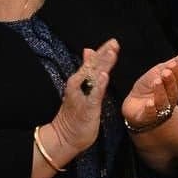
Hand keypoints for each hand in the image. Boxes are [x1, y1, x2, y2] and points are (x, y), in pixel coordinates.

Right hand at [46, 39, 118, 157]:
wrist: (64, 136)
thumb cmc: (76, 115)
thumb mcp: (82, 90)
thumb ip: (87, 72)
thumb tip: (88, 51)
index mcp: (80, 82)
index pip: (92, 64)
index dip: (102, 52)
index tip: (113, 42)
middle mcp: (79, 85)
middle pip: (92, 66)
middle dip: (103, 54)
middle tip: (114, 42)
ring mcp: (82, 95)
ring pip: (93, 77)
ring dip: (101, 64)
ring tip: (111, 53)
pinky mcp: (87, 107)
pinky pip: (93, 94)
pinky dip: (98, 84)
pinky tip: (104, 76)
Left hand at [122, 47, 177, 130]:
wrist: (134, 106)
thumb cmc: (149, 87)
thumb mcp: (161, 71)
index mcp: (174, 90)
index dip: (177, 74)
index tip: (173, 64)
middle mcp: (169, 101)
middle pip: (173, 92)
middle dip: (170, 81)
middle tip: (165, 72)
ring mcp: (158, 110)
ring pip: (163, 102)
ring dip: (160, 92)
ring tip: (156, 82)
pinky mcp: (146, 117)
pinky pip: (150, 114)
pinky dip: (150, 109)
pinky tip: (149, 103)